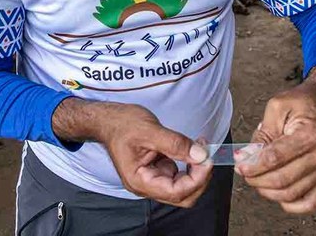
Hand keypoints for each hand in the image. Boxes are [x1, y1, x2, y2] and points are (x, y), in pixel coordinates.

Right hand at [97, 103, 213, 206]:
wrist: (109, 120)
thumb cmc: (122, 125)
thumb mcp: (150, 131)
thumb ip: (175, 144)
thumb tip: (200, 155)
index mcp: (140, 181)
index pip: (175, 192)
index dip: (196, 179)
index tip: (206, 159)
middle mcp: (146, 184)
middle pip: (182, 195)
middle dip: (199, 178)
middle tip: (206, 155)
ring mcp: (153, 178)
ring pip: (183, 186)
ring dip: (196, 170)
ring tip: (200, 147)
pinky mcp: (158, 169)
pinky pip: (179, 174)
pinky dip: (190, 163)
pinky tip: (192, 147)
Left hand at [236, 78, 315, 213]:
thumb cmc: (300, 102)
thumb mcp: (276, 108)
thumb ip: (261, 135)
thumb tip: (246, 157)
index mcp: (310, 135)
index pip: (275, 159)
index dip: (253, 165)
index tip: (239, 164)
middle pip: (282, 180)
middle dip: (256, 179)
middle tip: (244, 171)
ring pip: (291, 193)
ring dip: (268, 191)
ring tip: (257, 178)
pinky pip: (308, 203)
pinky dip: (290, 204)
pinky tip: (276, 193)